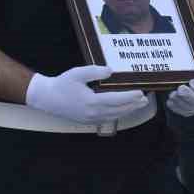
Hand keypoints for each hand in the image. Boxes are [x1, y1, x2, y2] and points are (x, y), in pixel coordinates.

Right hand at [26, 65, 150, 125]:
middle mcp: (93, 113)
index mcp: (91, 102)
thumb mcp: (77, 73)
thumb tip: (110, 71)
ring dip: (128, 110)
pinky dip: (119, 114)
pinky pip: (108, 118)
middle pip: (119, 110)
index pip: (117, 100)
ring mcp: (91, 119)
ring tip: (138, 104)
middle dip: (134, 105)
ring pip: (115, 116)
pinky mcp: (89, 121)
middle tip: (146, 98)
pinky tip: (123, 109)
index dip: (131, 96)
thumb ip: (95, 71)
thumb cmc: (62, 84)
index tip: (141, 92)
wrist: (47, 99)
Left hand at [167, 57, 193, 116]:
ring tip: (173, 92)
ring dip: (178, 100)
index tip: (192, 81)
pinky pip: (177, 110)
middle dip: (187, 95)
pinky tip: (171, 98)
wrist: (191, 81)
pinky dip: (173, 104)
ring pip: (185, 108)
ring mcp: (193, 108)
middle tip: (181, 88)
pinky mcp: (184, 111)